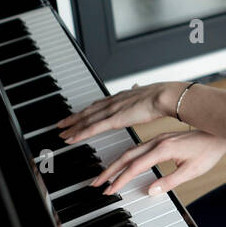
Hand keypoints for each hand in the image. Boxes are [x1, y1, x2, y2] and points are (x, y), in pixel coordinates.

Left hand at [56, 82, 183, 143]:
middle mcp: (113, 102)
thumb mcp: (146, 93)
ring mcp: (111, 110)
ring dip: (72, 126)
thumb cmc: (161, 97)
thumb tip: (136, 88)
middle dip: (73, 118)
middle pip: (88, 111)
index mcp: (121, 97)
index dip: (87, 110)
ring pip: (86, 120)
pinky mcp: (114, 120)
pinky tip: (70, 139)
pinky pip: (92, 128)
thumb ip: (138, 93)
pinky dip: (79, 134)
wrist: (164, 96)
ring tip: (61, 132)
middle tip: (61, 124)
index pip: (99, 104)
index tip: (79, 113)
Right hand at [93, 129, 225, 195]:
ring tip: (105, 175)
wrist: (219, 134)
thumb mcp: (191, 171)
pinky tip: (123, 163)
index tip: (109, 190)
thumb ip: (170, 181)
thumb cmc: (208, 152)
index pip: (135, 167)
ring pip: (131, 151)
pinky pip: (138, 148)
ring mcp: (159, 139)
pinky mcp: (162, 140)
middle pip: (127, 156)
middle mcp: (158, 142)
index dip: (120, 180)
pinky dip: (126, 157)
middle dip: (110, 170)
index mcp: (163, 149)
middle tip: (97, 183)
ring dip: (116, 163)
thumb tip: (150, 191)